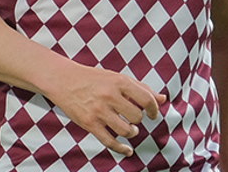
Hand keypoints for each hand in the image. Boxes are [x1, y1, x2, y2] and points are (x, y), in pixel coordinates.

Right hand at [41, 62, 166, 156]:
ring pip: (125, 131)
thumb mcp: (118, 78)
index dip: (153, 109)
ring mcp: (99, 111)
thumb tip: (163, 99)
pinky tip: (127, 150)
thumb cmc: (94, 79)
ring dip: (132, 133)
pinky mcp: (89, 123)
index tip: (152, 114)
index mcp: (119, 82)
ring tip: (130, 129)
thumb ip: (141, 88)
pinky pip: (110, 142)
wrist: (64, 80)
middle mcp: (110, 96)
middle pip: (136, 117)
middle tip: (135, 119)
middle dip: (139, 120)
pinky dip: (122, 149)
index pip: (146, 99)